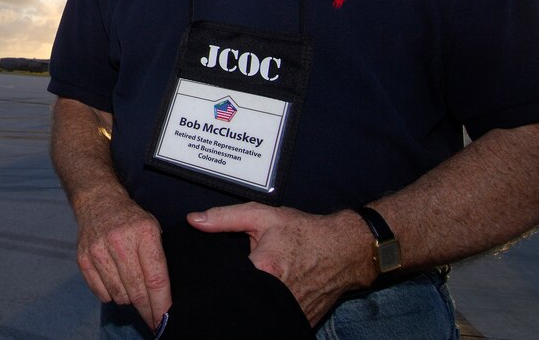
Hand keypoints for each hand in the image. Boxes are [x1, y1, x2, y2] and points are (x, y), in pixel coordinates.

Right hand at [75, 194, 171, 330]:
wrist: (98, 202)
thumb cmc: (131, 219)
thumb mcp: (153, 228)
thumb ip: (158, 258)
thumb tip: (163, 296)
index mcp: (143, 233)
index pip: (155, 278)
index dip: (161, 303)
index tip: (164, 318)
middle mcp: (120, 241)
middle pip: (137, 291)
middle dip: (147, 310)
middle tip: (152, 319)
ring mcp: (98, 250)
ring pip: (119, 295)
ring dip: (128, 300)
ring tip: (132, 291)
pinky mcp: (83, 258)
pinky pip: (101, 292)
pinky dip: (111, 295)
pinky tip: (116, 284)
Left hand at [187, 203, 368, 324]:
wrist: (344, 250)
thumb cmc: (305, 232)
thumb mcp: (263, 216)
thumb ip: (225, 218)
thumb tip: (194, 221)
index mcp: (264, 270)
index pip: (225, 281)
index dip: (216, 277)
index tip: (213, 274)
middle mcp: (276, 296)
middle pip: (239, 298)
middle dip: (232, 290)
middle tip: (233, 280)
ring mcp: (289, 312)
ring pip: (255, 311)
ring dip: (249, 301)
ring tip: (248, 288)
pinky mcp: (299, 321)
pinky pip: (272, 318)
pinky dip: (266, 308)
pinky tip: (264, 297)